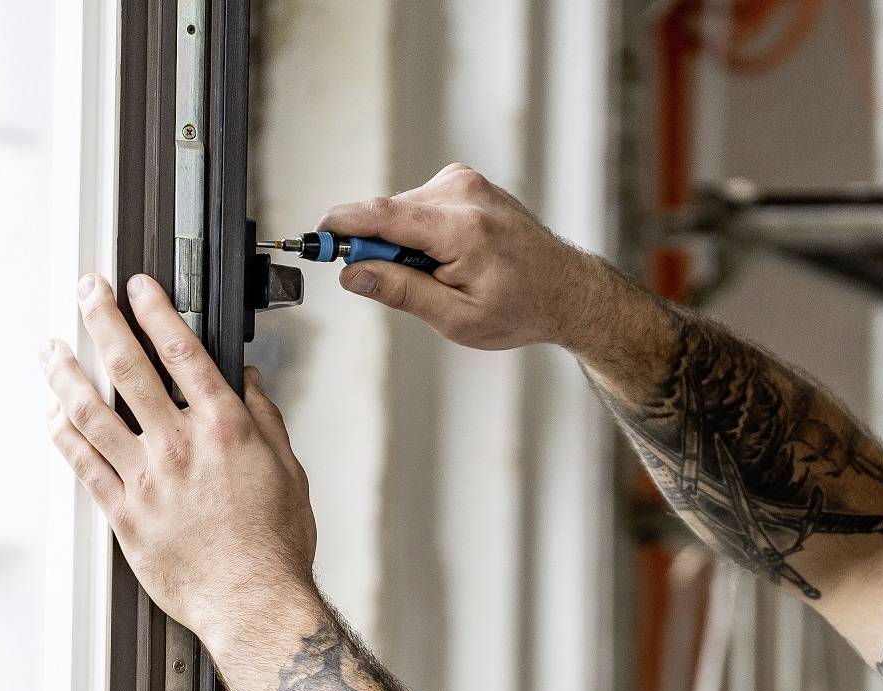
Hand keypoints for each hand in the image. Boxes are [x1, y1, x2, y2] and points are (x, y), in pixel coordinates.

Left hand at [41, 273, 317, 644]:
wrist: (253, 603)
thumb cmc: (273, 547)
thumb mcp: (288, 472)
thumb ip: (266, 420)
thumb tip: (249, 383)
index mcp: (223, 428)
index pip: (181, 350)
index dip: (154, 309)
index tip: (137, 286)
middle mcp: (179, 445)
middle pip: (127, 367)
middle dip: (101, 320)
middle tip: (85, 292)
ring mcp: (146, 479)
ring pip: (91, 412)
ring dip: (65, 373)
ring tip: (50, 349)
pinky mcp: (124, 514)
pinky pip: (82, 465)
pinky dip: (63, 435)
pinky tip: (53, 415)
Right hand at [317, 164, 653, 362]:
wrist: (566, 289)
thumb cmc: (519, 309)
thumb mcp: (456, 318)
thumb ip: (401, 291)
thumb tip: (352, 275)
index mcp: (462, 228)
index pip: (381, 215)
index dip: (341, 227)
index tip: (316, 238)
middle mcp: (463, 193)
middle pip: (388, 214)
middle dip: (380, 250)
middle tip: (408, 286)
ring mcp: (466, 181)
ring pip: (402, 211)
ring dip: (406, 244)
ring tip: (445, 274)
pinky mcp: (466, 180)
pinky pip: (420, 205)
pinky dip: (422, 233)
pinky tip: (451, 257)